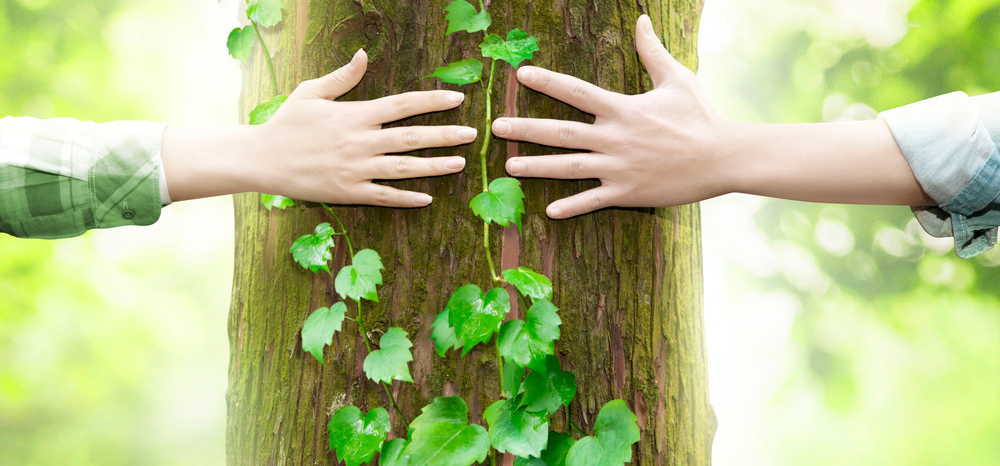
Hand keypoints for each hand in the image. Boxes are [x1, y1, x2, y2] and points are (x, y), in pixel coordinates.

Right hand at [162, 49, 476, 206]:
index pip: (402, 105)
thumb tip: (364, 55)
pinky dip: (406, 198)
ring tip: (460, 163)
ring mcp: (356, 169)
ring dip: (434, 166)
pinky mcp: (349, 192)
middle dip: (444, 135)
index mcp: (355, 115)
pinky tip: (428, 198)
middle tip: (471, 133)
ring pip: (404, 168)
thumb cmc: (287, 123)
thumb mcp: (312, 93)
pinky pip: (384, 196)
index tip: (457, 98)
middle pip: (412, 138)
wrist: (262, 159)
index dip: (431, 101)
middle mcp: (360, 142)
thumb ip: (343, 77)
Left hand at [491, 15, 730, 217]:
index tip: (520, 75)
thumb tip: (642, 19)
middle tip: (496, 128)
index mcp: (623, 109)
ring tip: (509, 167)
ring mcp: (620, 167)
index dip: (547, 81)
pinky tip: (549, 211)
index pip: (576, 92)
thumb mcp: (677, 79)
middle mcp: (615, 138)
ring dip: (537, 168)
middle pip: (561, 132)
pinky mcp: (629, 193)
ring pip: (569, 167)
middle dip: (526, 129)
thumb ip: (652, 51)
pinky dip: (572, 207)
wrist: (723, 157)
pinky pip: (594, 200)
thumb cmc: (700, 116)